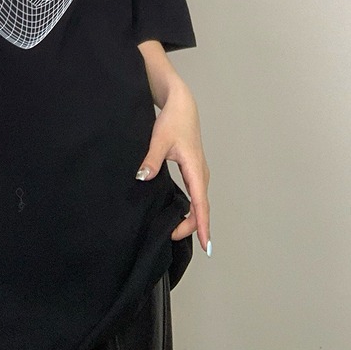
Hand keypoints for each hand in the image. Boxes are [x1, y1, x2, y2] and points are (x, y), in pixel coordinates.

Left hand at [136, 42, 210, 254]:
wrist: (182, 103)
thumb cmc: (173, 120)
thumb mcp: (159, 139)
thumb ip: (151, 159)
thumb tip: (143, 177)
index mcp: (195, 169)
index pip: (201, 204)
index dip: (202, 226)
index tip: (207, 246)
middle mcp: (201, 173)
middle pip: (201, 207)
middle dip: (192, 225)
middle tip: (172, 236)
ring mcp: (199, 171)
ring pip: (199, 200)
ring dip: (192, 216)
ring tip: (177, 230)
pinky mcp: (194, 168)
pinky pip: (196, 193)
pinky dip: (192, 206)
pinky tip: (181, 212)